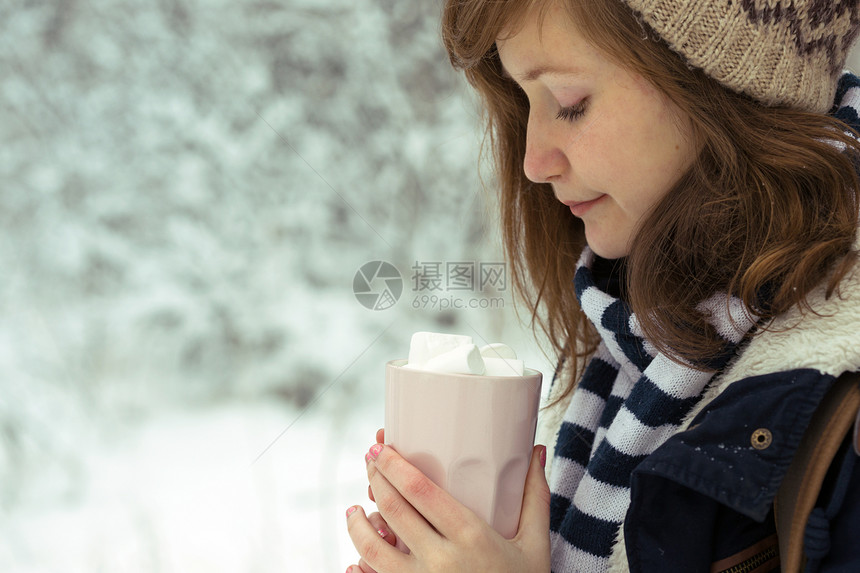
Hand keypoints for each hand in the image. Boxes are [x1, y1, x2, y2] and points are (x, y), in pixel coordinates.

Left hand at [345, 437, 550, 572]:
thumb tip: (537, 451)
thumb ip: (534, 498)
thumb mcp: (535, 546)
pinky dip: (360, 569)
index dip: (394, 465)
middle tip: (369, 462)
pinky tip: (356, 558)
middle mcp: (442, 561)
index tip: (379, 447)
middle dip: (376, 480)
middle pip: (394, 510)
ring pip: (372, 547)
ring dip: (357, 524)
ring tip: (355, 510)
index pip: (420, 491)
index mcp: (471, 537)